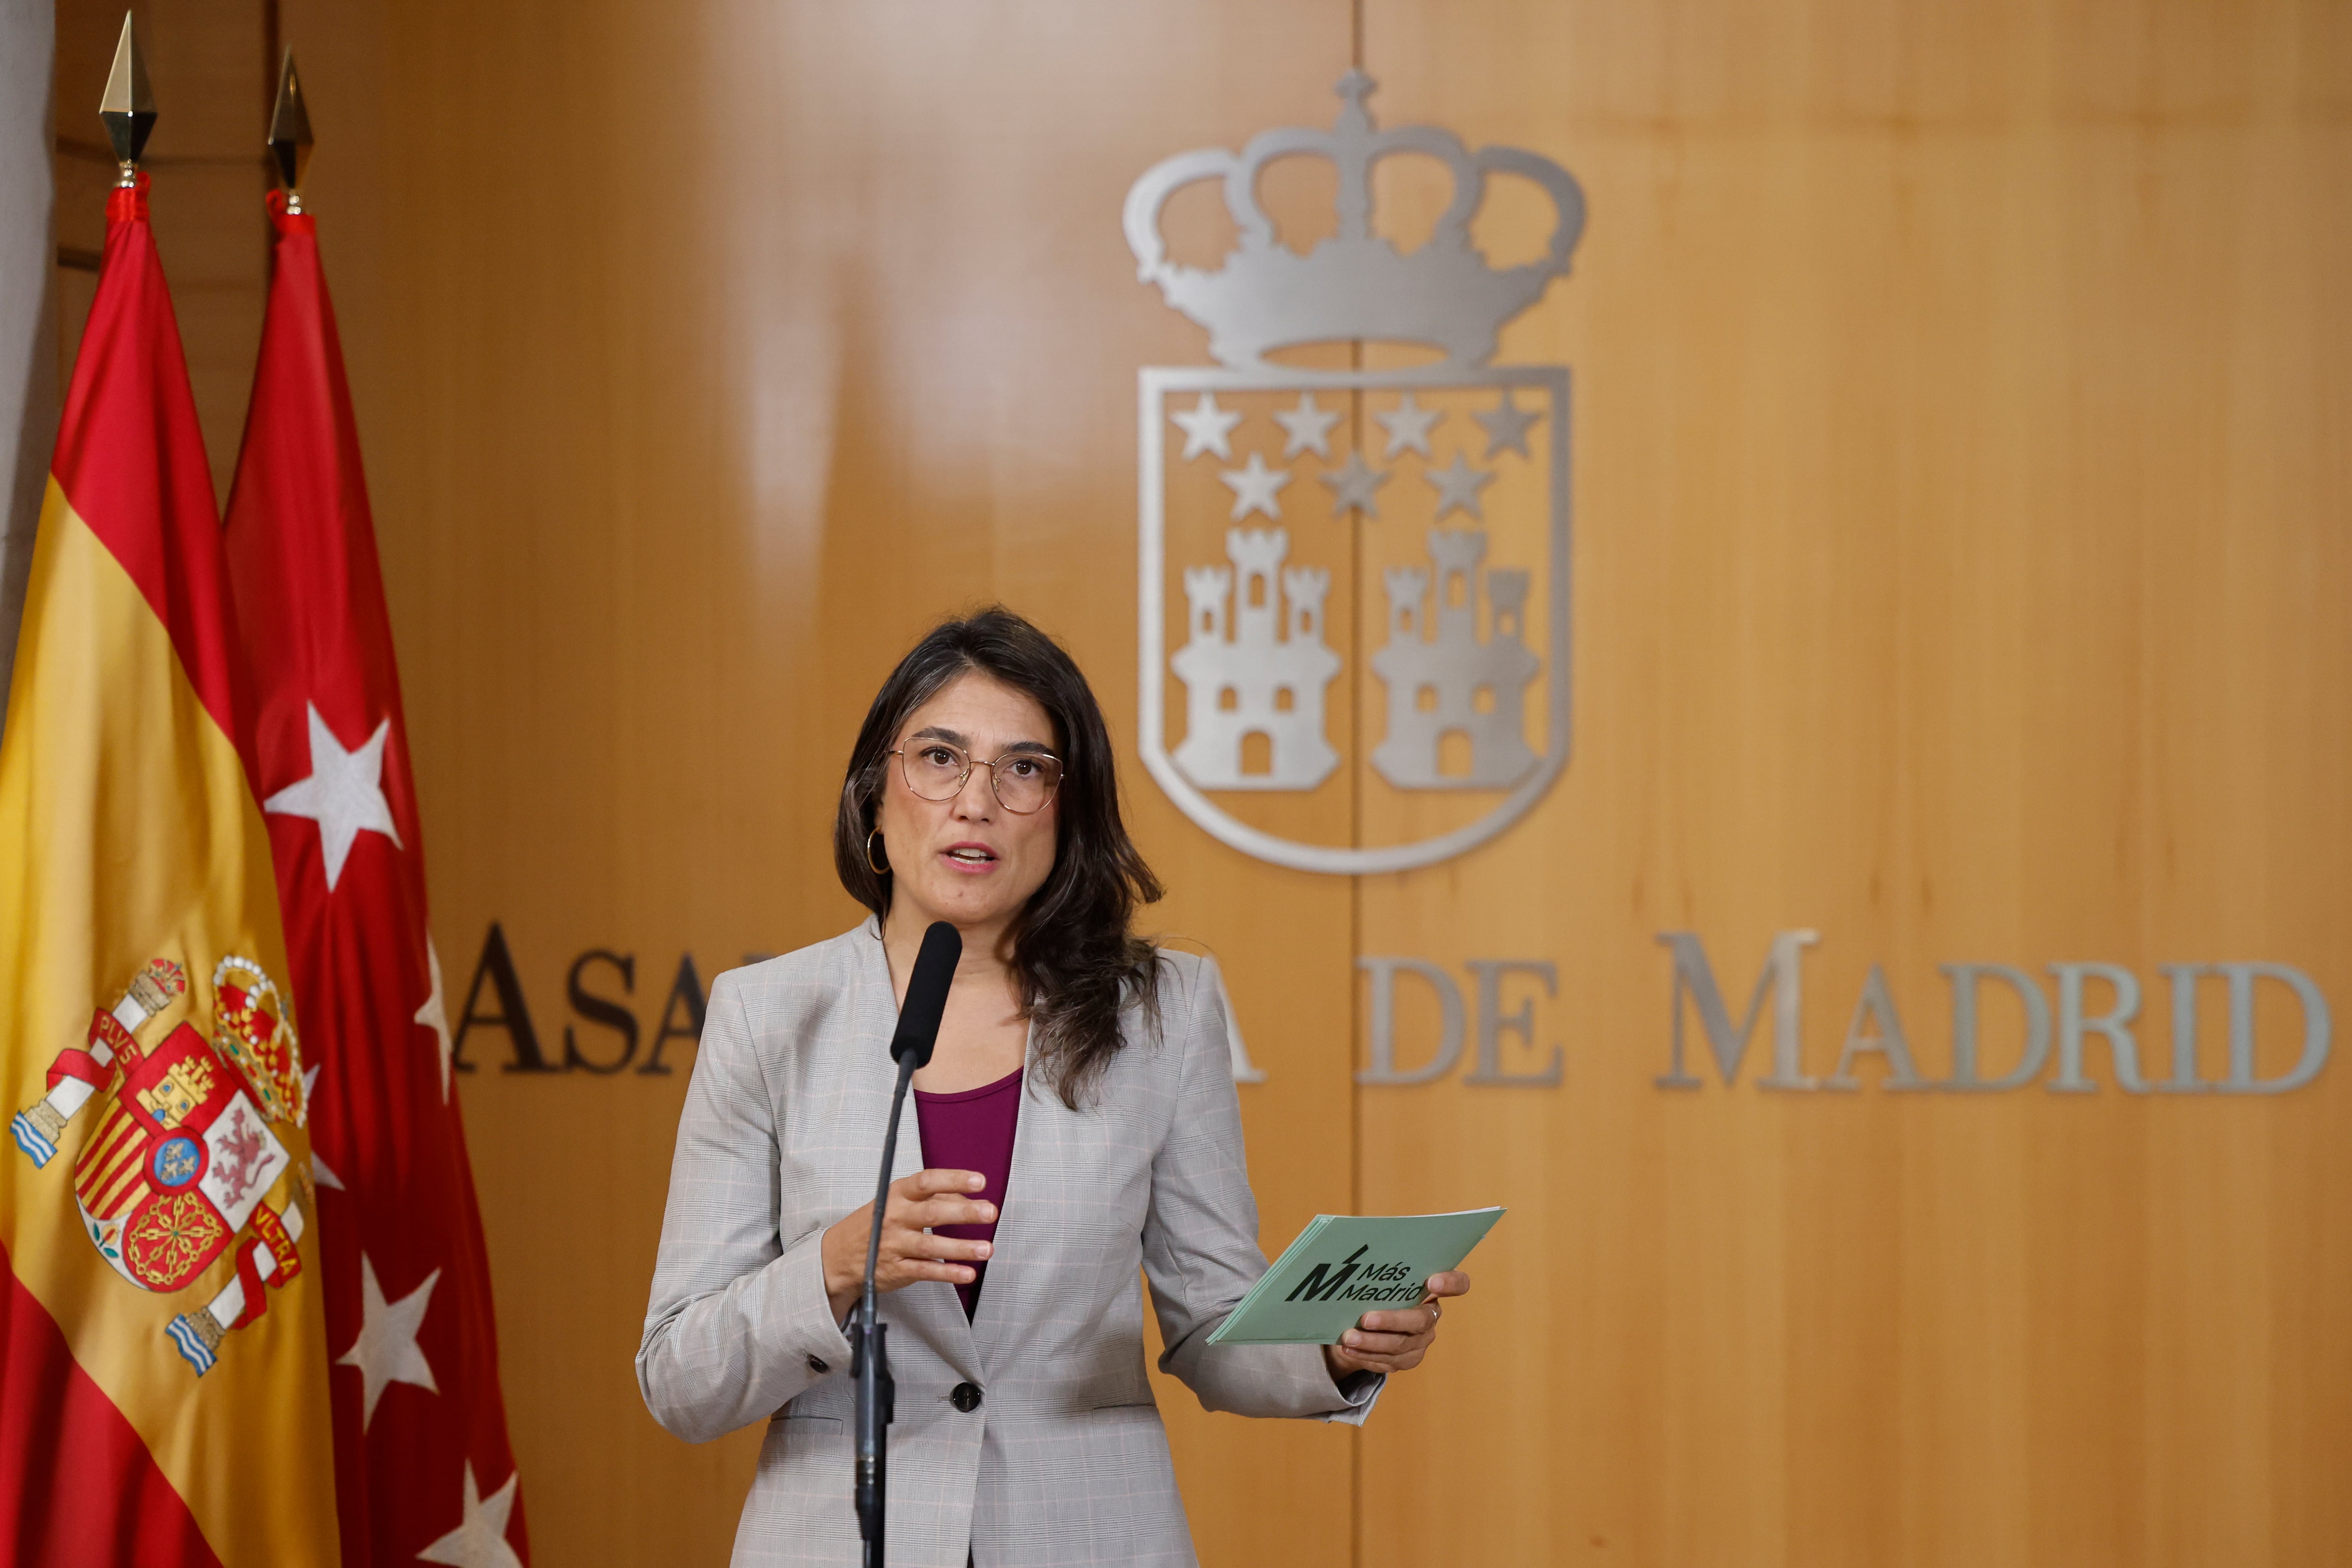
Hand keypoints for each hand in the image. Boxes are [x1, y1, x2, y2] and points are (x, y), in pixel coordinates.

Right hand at [821, 1168, 995, 1320]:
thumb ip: (932, 1197)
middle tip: (990, 1212)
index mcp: (897, 1194)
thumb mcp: (897, 1201)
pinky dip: (947, 1273)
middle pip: (932, 1213)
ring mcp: (895, 1245)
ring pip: (931, 1246)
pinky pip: (925, 1271)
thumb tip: (967, 1196)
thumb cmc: (875, 1224)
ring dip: (961, 1248)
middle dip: (963, 1212)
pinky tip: (967, 1272)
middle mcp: (895, 1217)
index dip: (954, 1179)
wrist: (837, 1257)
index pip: (926, 1182)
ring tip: (986, 1249)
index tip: (980, 1181)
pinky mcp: (897, 1270)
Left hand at [1322, 1271, 1469, 1381]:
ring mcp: (1421, 1340)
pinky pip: (1389, 1361)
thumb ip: (1378, 1268)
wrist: (1365, 1323)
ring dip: (1372, 1342)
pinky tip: (1349, 1349)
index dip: (1451, 1283)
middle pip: (1420, 1320)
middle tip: (1365, 1319)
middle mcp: (1431, 1315)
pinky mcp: (1408, 1359)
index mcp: (1432, 1288)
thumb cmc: (1374, 1291)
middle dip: (1391, 1320)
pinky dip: (1367, 1355)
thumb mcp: (1378, 1277)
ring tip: (1348, 1337)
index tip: (1431, 1281)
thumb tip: (1351, 1247)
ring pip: (1401, 1345)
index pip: (1458, 1283)